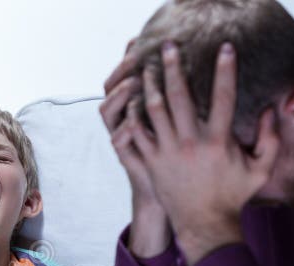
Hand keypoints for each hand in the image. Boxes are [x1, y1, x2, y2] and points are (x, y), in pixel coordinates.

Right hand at [100, 41, 170, 257]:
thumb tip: (186, 69)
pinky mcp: (126, 157)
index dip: (126, 60)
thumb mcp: (173, 126)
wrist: (164, 194)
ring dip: (119, 97)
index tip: (136, 42)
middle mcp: (123, 120)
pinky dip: (123, 130)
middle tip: (134, 60)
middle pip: (110, 88)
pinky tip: (133, 121)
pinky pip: (118, 140)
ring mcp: (121, 138)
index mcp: (134, 109)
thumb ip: (173, 100)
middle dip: (120, 72)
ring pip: (108, 110)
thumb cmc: (174, 159)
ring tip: (134, 85)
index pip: (124, 76)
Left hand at [127, 42, 279, 265]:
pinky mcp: (151, 162)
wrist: (204, 225)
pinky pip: (137, 133)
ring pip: (154, 111)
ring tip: (147, 69)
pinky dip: (134, 115)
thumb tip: (271, 109)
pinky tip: (133, 101)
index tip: (225, 48)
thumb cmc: (233, 197)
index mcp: (219, 141)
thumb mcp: (260, 170)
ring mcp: (168, 152)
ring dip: (150, 86)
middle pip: (180, 96)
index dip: (226, 70)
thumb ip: (270, 139)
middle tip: (169, 47)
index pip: (224, 97)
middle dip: (174, 68)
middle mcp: (190, 143)